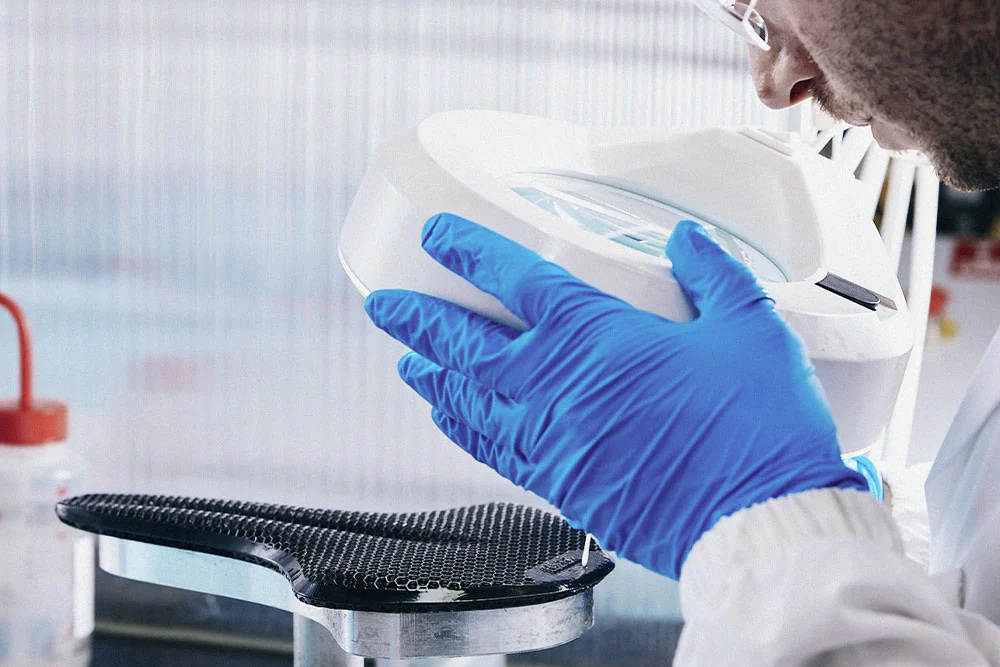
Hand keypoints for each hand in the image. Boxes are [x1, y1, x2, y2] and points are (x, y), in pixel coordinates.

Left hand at [365, 213, 866, 578]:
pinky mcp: (560, 484)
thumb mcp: (750, 328)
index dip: (467, 251)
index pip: (512, 279)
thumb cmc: (758, 427)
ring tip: (407, 362)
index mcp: (596, 336)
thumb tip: (688, 238)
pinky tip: (451, 422)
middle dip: (419, 319)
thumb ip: (713, 273)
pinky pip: (492, 450)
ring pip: (468, 401)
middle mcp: (556, 386)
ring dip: (431, 377)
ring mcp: (550, 440)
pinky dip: (463, 430)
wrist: (757, 520)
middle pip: (466, 344)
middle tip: (384, 305)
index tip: (435, 236)